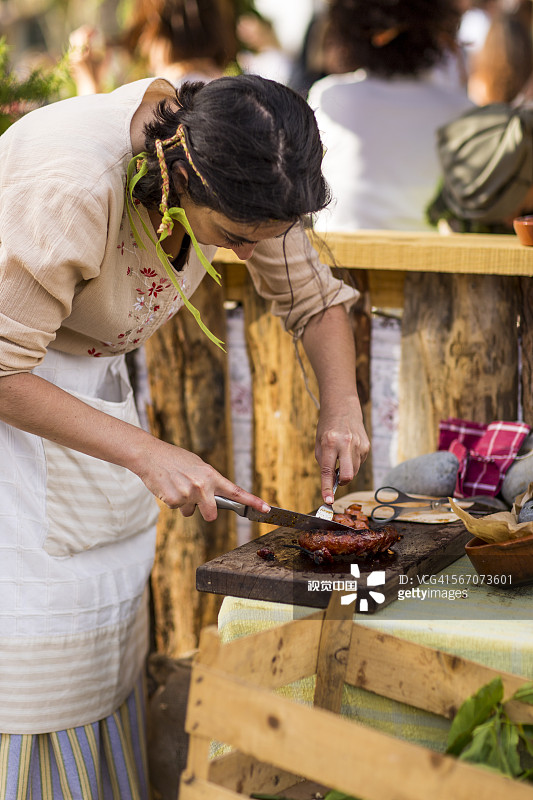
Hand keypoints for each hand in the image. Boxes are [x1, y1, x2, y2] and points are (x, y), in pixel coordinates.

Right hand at [132, 437, 269, 521]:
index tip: (266, 509)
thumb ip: (209, 481)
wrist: (150, 455)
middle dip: (206, 512)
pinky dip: (171, 501)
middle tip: (195, 499)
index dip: (253, 501)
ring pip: (190, 512)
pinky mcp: (173, 501)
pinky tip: (167, 487)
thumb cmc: (174, 459)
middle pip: (212, 514)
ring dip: (184, 504)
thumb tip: (216, 496)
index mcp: (211, 476)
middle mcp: (202, 486)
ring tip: (176, 485)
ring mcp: (188, 494)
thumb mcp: (197, 465)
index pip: (236, 491)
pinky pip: (176, 509)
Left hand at [315, 395, 369, 502]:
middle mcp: (346, 443)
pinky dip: (352, 462)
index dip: (327, 488)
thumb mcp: (319, 443)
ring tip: (341, 456)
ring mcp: (359, 445)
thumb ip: (323, 463)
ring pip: (354, 471)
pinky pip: (359, 463)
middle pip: (349, 475)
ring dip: (347, 470)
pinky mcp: (366, 446)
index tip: (327, 501)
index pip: (327, 471)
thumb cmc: (327, 427)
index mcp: (330, 442)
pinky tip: (348, 450)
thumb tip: (331, 482)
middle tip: (337, 478)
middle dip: (343, 482)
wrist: (342, 407)